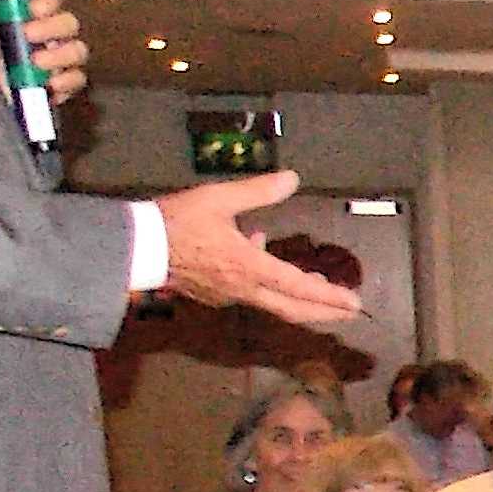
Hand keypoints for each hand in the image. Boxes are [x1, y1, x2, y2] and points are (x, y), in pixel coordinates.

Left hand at [0, 3, 89, 103]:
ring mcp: (61, 62)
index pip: (49, 1)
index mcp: (32, 20)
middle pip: (69, 23)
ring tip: (36, 63)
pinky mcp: (65, 86)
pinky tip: (49, 84)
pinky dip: (65, 81)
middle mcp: (51, 38)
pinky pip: (77, 79)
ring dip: (59, 55)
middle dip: (52, 27)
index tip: (32, 9)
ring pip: (78, 50)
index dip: (46, 2)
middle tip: (28, 35)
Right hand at [152, 171, 364, 324]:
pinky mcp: (213, 295)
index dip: (330, 296)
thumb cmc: (177, 221)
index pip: (299, 288)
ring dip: (296, 296)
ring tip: (315, 285)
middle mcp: (243, 289)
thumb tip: (292, 179)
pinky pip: (249, 291)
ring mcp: (228, 296)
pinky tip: (259, 251)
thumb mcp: (219, 199)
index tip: (356, 304)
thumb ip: (258, 191)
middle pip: (292, 309)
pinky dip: (266, 280)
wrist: (136, 248)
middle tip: (350, 313)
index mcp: (250, 268)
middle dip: (324, 311)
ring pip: (272, 302)